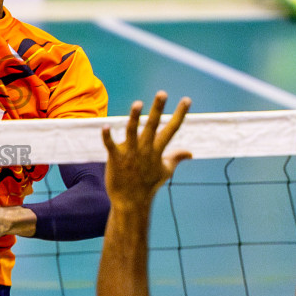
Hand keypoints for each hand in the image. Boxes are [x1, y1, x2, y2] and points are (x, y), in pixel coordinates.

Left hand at [102, 92, 192, 211]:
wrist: (131, 202)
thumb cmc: (148, 185)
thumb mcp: (166, 171)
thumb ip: (176, 158)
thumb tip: (190, 153)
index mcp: (158, 150)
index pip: (172, 129)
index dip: (180, 114)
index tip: (187, 100)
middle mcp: (145, 149)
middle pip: (153, 126)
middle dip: (158, 109)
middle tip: (162, 93)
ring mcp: (130, 154)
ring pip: (132, 132)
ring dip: (134, 118)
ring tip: (137, 104)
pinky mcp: (116, 159)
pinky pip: (111, 145)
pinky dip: (107, 137)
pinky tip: (105, 126)